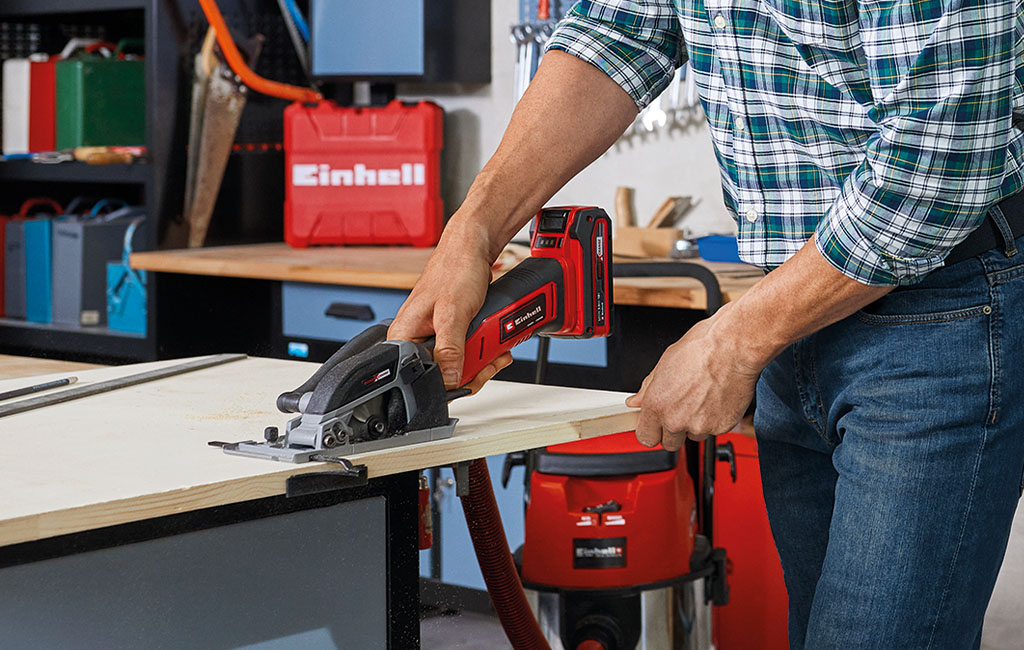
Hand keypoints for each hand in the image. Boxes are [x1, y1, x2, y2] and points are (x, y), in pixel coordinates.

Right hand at [389, 219, 512, 390]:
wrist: (472, 249)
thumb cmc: (454, 270)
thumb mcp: (453, 314)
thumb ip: (450, 350)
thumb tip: (450, 380)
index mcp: (404, 336)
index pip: (422, 376)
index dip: (449, 382)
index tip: (472, 376)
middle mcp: (416, 338)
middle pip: (443, 375)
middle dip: (472, 371)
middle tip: (490, 361)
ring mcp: (434, 335)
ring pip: (458, 366)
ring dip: (482, 362)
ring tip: (497, 350)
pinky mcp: (450, 332)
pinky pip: (466, 352)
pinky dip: (483, 352)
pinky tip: (495, 345)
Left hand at [624, 310, 763, 450]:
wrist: (733, 348)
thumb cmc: (702, 349)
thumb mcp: (664, 363)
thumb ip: (648, 389)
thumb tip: (637, 400)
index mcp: (657, 404)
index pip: (645, 437)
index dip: (650, 431)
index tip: (655, 425)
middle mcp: (676, 419)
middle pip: (668, 443)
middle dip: (672, 430)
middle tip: (680, 410)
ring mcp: (700, 426)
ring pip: (692, 436)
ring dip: (694, 425)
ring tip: (701, 399)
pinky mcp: (721, 427)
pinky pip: (713, 431)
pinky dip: (713, 420)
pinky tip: (715, 400)